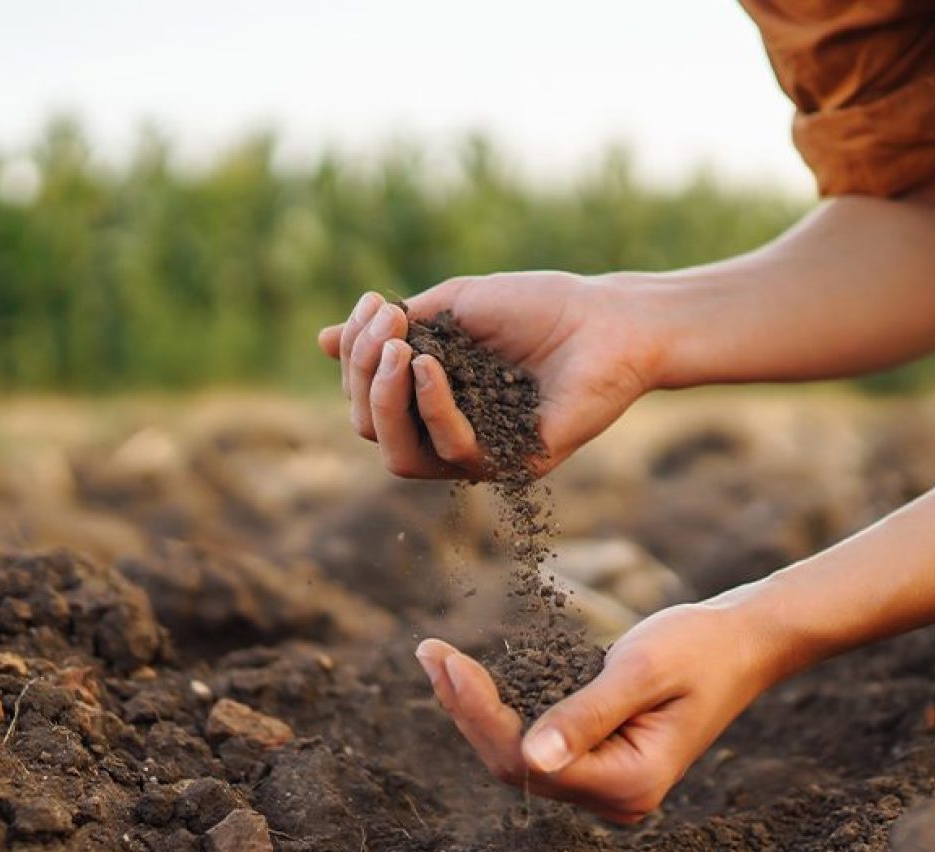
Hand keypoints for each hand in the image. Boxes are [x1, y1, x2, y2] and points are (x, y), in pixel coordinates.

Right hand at [317, 272, 661, 478]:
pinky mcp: (516, 465)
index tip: (376, 303)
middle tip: (386, 328)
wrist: (611, 318)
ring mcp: (481, 454)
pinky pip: (455, 453)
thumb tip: (322, 342)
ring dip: (385, 399)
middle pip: (372, 430)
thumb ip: (395, 329)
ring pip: (401, 456)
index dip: (356, 355)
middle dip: (363, 376)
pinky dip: (433, 408)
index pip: (367, 397)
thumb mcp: (454, 307)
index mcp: (431, 398)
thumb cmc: (539, 307)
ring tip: (399, 348)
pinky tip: (431, 366)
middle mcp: (449, 433)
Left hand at [411, 601, 785, 822]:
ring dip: (478, 712)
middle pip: (517, 766)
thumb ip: (586, 715)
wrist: (743, 643)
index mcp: (631, 782)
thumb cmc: (699, 647)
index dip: (479, 714)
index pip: (530, 761)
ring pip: (522, 759)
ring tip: (438, 660)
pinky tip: (471, 681)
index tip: (444, 661)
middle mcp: (617, 798)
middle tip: (430, 653)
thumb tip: (530, 758)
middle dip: (468, 711)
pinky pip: (539, 747)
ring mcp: (609, 786)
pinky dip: (503, 712)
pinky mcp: (602, 764)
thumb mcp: (641, 671)